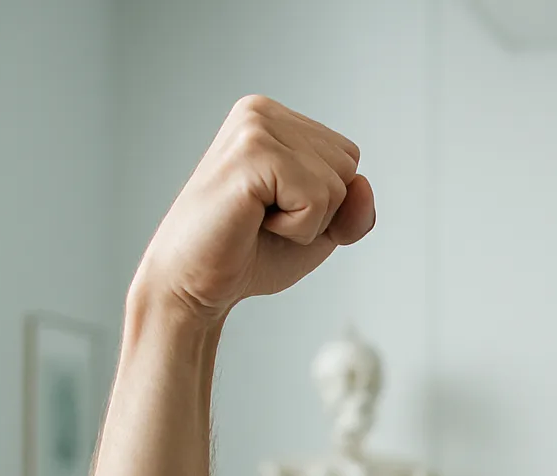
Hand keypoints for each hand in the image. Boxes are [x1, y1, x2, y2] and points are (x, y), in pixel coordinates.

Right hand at [130, 95, 375, 323]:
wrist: (194, 282)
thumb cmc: (250, 252)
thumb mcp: (322, 229)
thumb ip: (354, 207)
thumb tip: (362, 184)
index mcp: (274, 119)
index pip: (349, 158)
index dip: (329, 202)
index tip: (278, 210)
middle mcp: (262, 112)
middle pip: (348, 166)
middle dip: (321, 210)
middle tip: (265, 218)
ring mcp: (255, 127)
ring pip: (337, 184)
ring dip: (307, 221)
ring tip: (258, 219)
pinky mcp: (252, 152)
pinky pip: (318, 199)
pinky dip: (297, 228)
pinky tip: (254, 221)